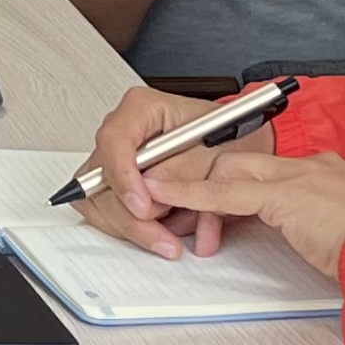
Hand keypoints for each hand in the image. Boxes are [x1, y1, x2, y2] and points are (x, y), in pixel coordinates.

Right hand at [77, 86, 267, 259]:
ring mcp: (117, 162)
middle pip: (100, 177)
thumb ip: (185, 170)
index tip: (143, 205)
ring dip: (135, 227)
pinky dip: (134, 230)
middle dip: (131, 215)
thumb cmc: (233, 141)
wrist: (244, 154)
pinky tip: (162, 231)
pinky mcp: (117, 187)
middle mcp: (125, 134)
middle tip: (163, 233)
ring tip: (171, 235)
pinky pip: (106, 215)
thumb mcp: (219, 153)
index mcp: (144, 109)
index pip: (114, 139)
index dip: (123, 175)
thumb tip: (151, 190)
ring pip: (100, 202)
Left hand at [126, 151, 344, 277]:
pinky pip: (225, 193)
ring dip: (192, 184)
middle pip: (243, 162)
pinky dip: (191, 195)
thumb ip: (323, 228)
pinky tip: (166, 196)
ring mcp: (300, 176)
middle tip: (171, 191)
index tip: (216, 195)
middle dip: (205, 178)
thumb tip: (311, 240)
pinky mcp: (285, 195)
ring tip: (156, 192)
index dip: (236, 183)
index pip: (269, 169)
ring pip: (229, 170)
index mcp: (331, 172)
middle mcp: (313, 166)